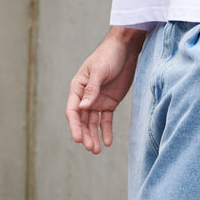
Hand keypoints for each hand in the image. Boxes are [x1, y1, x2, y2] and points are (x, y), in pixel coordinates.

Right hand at [66, 27, 145, 153]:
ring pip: (93, 123)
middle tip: (91, 148)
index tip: (79, 139)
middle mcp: (85, 96)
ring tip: (97, 150)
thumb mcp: (100, 70)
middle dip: (85, 134)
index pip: (73, 110)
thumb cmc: (109, 55)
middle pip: (82, 120)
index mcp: (78, 87)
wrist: (126, 48)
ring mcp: (97, 100)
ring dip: (94, 136)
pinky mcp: (110, 102)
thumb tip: (83, 107)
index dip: (75, 125)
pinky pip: (106, 119)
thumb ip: (92, 89)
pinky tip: (108, 141)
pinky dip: (106, 130)